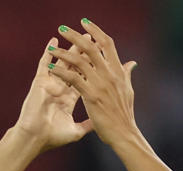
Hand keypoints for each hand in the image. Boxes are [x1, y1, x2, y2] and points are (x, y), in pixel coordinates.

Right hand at [13, 38, 92, 150]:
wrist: (35, 139)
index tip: (103, 59)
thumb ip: (87, 124)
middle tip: (95, 40)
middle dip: (85, 54)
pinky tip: (54, 41)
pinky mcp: (40, 83)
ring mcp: (50, 84)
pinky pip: (44, 64)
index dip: (93, 69)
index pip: (84, 80)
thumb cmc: (53, 137)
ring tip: (80, 36)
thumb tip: (99, 124)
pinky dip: (48, 52)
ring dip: (72, 49)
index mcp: (69, 99)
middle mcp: (61, 88)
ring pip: (63, 62)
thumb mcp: (76, 131)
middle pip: (76, 67)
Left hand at [50, 19, 138, 146]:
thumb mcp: (128, 91)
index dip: (96, 31)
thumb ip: (126, 75)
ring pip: (79, 61)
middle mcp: (110, 75)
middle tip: (63, 28)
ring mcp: (101, 84)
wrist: (125, 134)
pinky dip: (61, 72)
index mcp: (118, 72)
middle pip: (92, 47)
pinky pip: (73, 78)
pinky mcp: (92, 95)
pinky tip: (51, 68)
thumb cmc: (125, 115)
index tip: (85, 23)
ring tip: (51, 48)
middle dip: (75, 36)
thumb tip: (131, 63)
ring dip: (63, 53)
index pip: (108, 44)